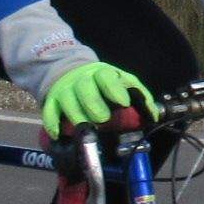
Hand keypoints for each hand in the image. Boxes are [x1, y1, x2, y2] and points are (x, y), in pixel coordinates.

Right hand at [41, 61, 158, 137]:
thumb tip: (153, 115)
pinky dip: (53, 123)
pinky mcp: (52, 100)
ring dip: (76, 116)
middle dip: (94, 105)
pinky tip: (59, 134)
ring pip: (67, 101)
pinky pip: (49, 111)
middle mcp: (81, 80)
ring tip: (85, 129)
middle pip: (85, 89)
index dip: (114, 88)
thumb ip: (139, 95)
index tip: (123, 102)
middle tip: (103, 119)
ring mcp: (65, 90)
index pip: (106, 76)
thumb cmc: (102, 81)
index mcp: (101, 72)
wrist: (70, 69)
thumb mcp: (122, 81)